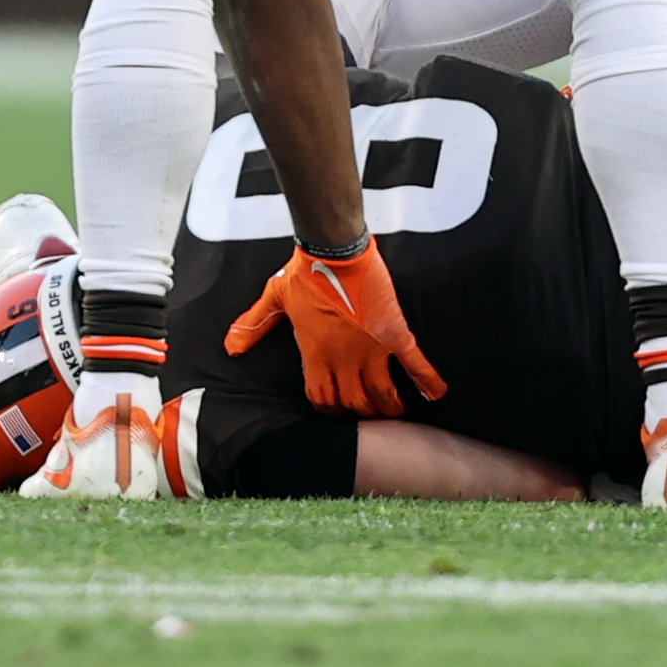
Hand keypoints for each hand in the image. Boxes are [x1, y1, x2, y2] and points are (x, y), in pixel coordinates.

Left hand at [223, 241, 444, 415]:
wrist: (336, 250)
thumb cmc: (304, 273)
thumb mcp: (274, 300)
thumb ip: (253, 325)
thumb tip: (230, 346)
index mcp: (316, 355)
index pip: (323, 399)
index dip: (330, 411)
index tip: (338, 412)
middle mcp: (343, 360)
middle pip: (354, 402)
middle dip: (361, 413)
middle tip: (369, 416)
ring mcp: (371, 349)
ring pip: (383, 394)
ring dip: (390, 408)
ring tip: (397, 413)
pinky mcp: (394, 333)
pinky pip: (415, 363)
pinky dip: (427, 381)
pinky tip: (436, 394)